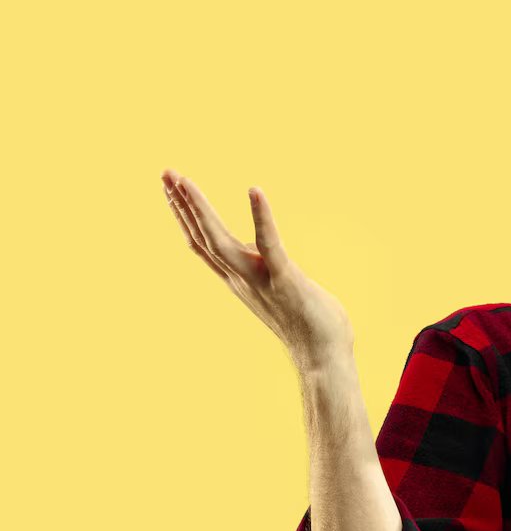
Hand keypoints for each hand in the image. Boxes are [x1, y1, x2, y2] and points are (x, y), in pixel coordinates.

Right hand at [162, 169, 355, 370]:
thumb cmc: (311, 325)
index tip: (171, 188)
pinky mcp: (286, 279)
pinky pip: (270, 245)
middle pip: (202, 238)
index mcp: (240, 280)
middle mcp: (242, 280)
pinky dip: (262, 217)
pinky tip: (255, 190)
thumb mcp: (280, 289)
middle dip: (182, 205)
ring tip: (183, 180)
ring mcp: (260, 280)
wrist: (325, 359)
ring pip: (220, 241)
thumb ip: (265, 269)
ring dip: (200, 209)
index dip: (185, 218)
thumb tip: (256, 249)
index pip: (204, 245)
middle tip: (164, 172)